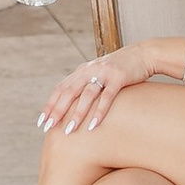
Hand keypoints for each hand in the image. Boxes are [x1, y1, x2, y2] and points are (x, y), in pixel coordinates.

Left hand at [38, 43, 155, 135]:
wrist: (143, 54)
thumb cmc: (120, 69)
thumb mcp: (99, 74)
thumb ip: (85, 85)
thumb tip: (71, 107)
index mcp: (82, 70)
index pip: (60, 88)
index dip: (50, 105)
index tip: (41, 122)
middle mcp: (90, 70)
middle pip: (69, 92)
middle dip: (57, 111)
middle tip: (49, 128)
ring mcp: (104, 73)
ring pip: (87, 95)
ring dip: (77, 114)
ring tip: (70, 130)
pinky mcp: (119, 77)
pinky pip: (107, 96)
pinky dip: (100, 111)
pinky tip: (94, 125)